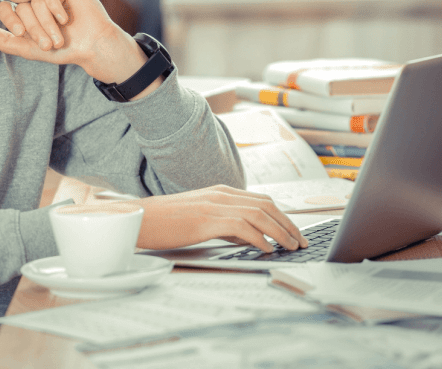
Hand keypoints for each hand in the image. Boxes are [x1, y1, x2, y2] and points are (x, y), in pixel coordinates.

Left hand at [0, 0, 143, 83]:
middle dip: (33, 27)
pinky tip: (64, 19)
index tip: (20, 33)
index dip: (10, 19)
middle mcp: (35, 1)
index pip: (5, 8)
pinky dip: (54, 7)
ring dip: (46, 21)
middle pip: (21, 5)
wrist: (93, 45)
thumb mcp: (32, 50)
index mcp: (25, 14)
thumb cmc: (66, 49)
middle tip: (47, 43)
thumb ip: (9, 43)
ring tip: (58, 36)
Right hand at [132, 185, 308, 251]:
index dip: (283, 216)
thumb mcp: (200, 219)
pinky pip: (243, 227)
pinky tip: (267, 249)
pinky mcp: (207, 219)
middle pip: (267, 205)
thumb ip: (225, 224)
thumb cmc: (166, 222)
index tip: (295, 232)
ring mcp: (215, 205)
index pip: (262, 200)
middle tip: (301, 242)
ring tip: (291, 247)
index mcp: (220, 192)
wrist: (140, 218)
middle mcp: (221, 194)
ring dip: (280, 232)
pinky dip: (260, 238)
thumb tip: (249, 238)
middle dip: (289, 224)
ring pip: (260, 214)